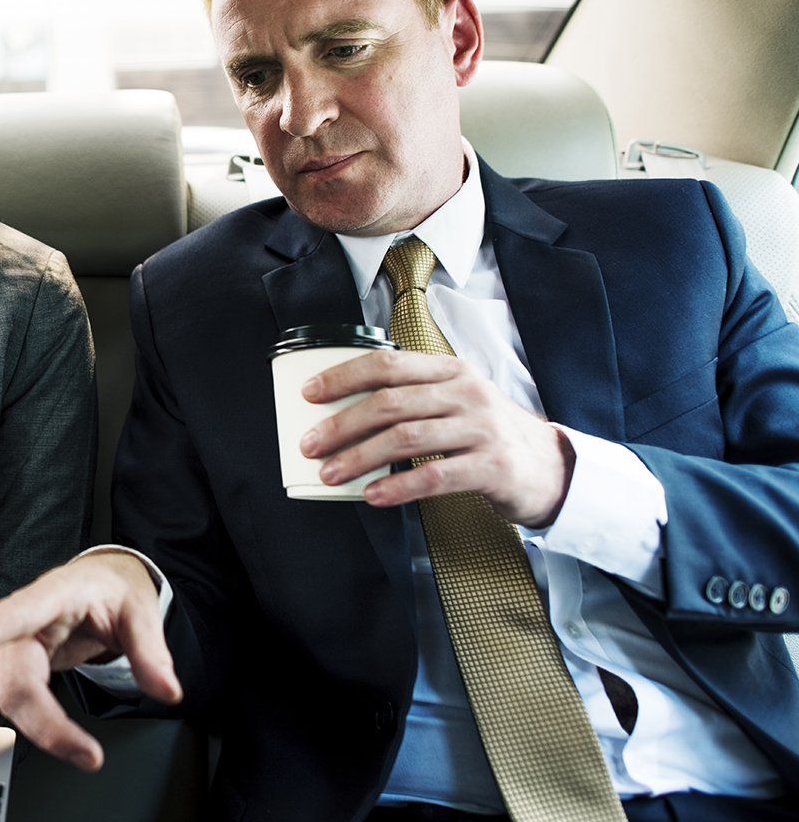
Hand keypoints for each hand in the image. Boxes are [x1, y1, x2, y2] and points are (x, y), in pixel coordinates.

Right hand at [0, 553, 180, 770]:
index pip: (16, 613)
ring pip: (9, 698)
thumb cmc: (108, 589)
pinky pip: (15, 702)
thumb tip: (166, 689)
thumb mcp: (139, 610)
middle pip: (14, 677)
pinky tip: (62, 738)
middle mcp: (22, 621)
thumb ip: (151, 650)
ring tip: (83, 751)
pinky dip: (38, 725)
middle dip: (43, 721)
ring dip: (43, 730)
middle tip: (86, 753)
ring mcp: (12, 645)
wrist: (96, 584)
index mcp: (52, 594)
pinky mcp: (13, 666)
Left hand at [299, 350, 575, 526]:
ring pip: (407, 437)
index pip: (388, 365)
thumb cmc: (487, 433)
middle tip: (310, 445)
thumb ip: (411, 399)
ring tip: (331, 474)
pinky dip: (399, 486)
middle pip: (390, 403)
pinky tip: (374, 495)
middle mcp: (466, 393)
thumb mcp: (455, 401)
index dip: (344, 377)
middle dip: (342, 424)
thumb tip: (342, 414)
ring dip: (360, 457)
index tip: (310, 394)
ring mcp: (481, 429)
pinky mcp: (492, 466)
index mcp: (450, 371)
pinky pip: (436, 476)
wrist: (549, 466)